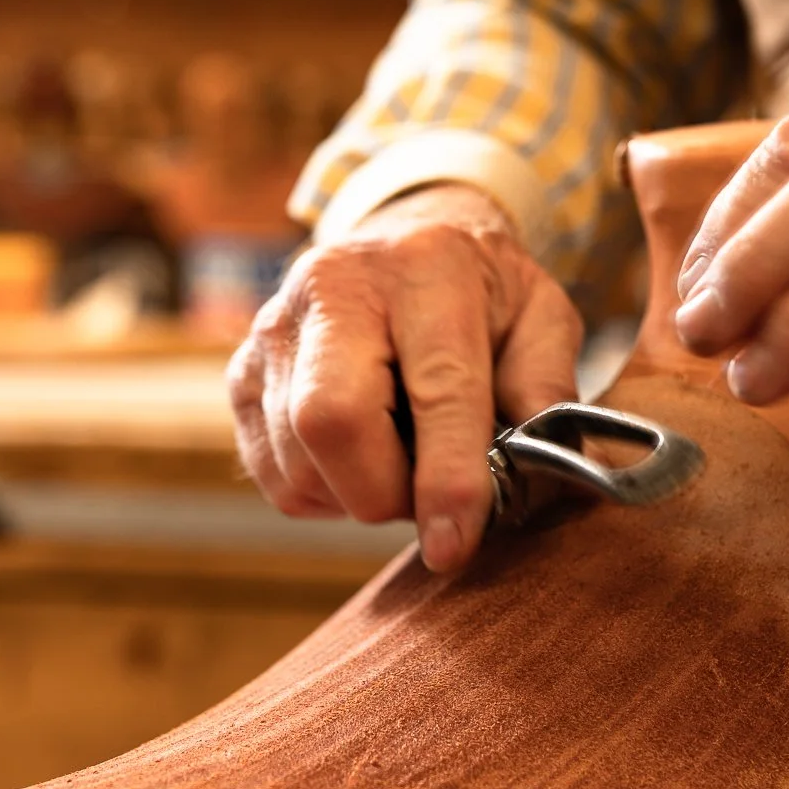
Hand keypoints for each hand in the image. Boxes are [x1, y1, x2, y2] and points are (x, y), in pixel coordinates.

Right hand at [228, 183, 581, 571]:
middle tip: (427, 493)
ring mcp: (273, 330)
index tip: (455, 545)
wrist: (404, 243)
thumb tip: (544, 473)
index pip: (433, 389)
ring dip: (358, 495)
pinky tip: (361, 457)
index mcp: (424, 268)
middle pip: (330, 421)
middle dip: (384, 491)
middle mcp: (332, 288)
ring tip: (401, 461)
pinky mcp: (241, 373)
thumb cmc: (481, 292)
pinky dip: (323, 492)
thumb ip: (547, 390)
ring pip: (297, 463)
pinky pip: (272, 475)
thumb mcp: (542, 317)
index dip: (446, 477)